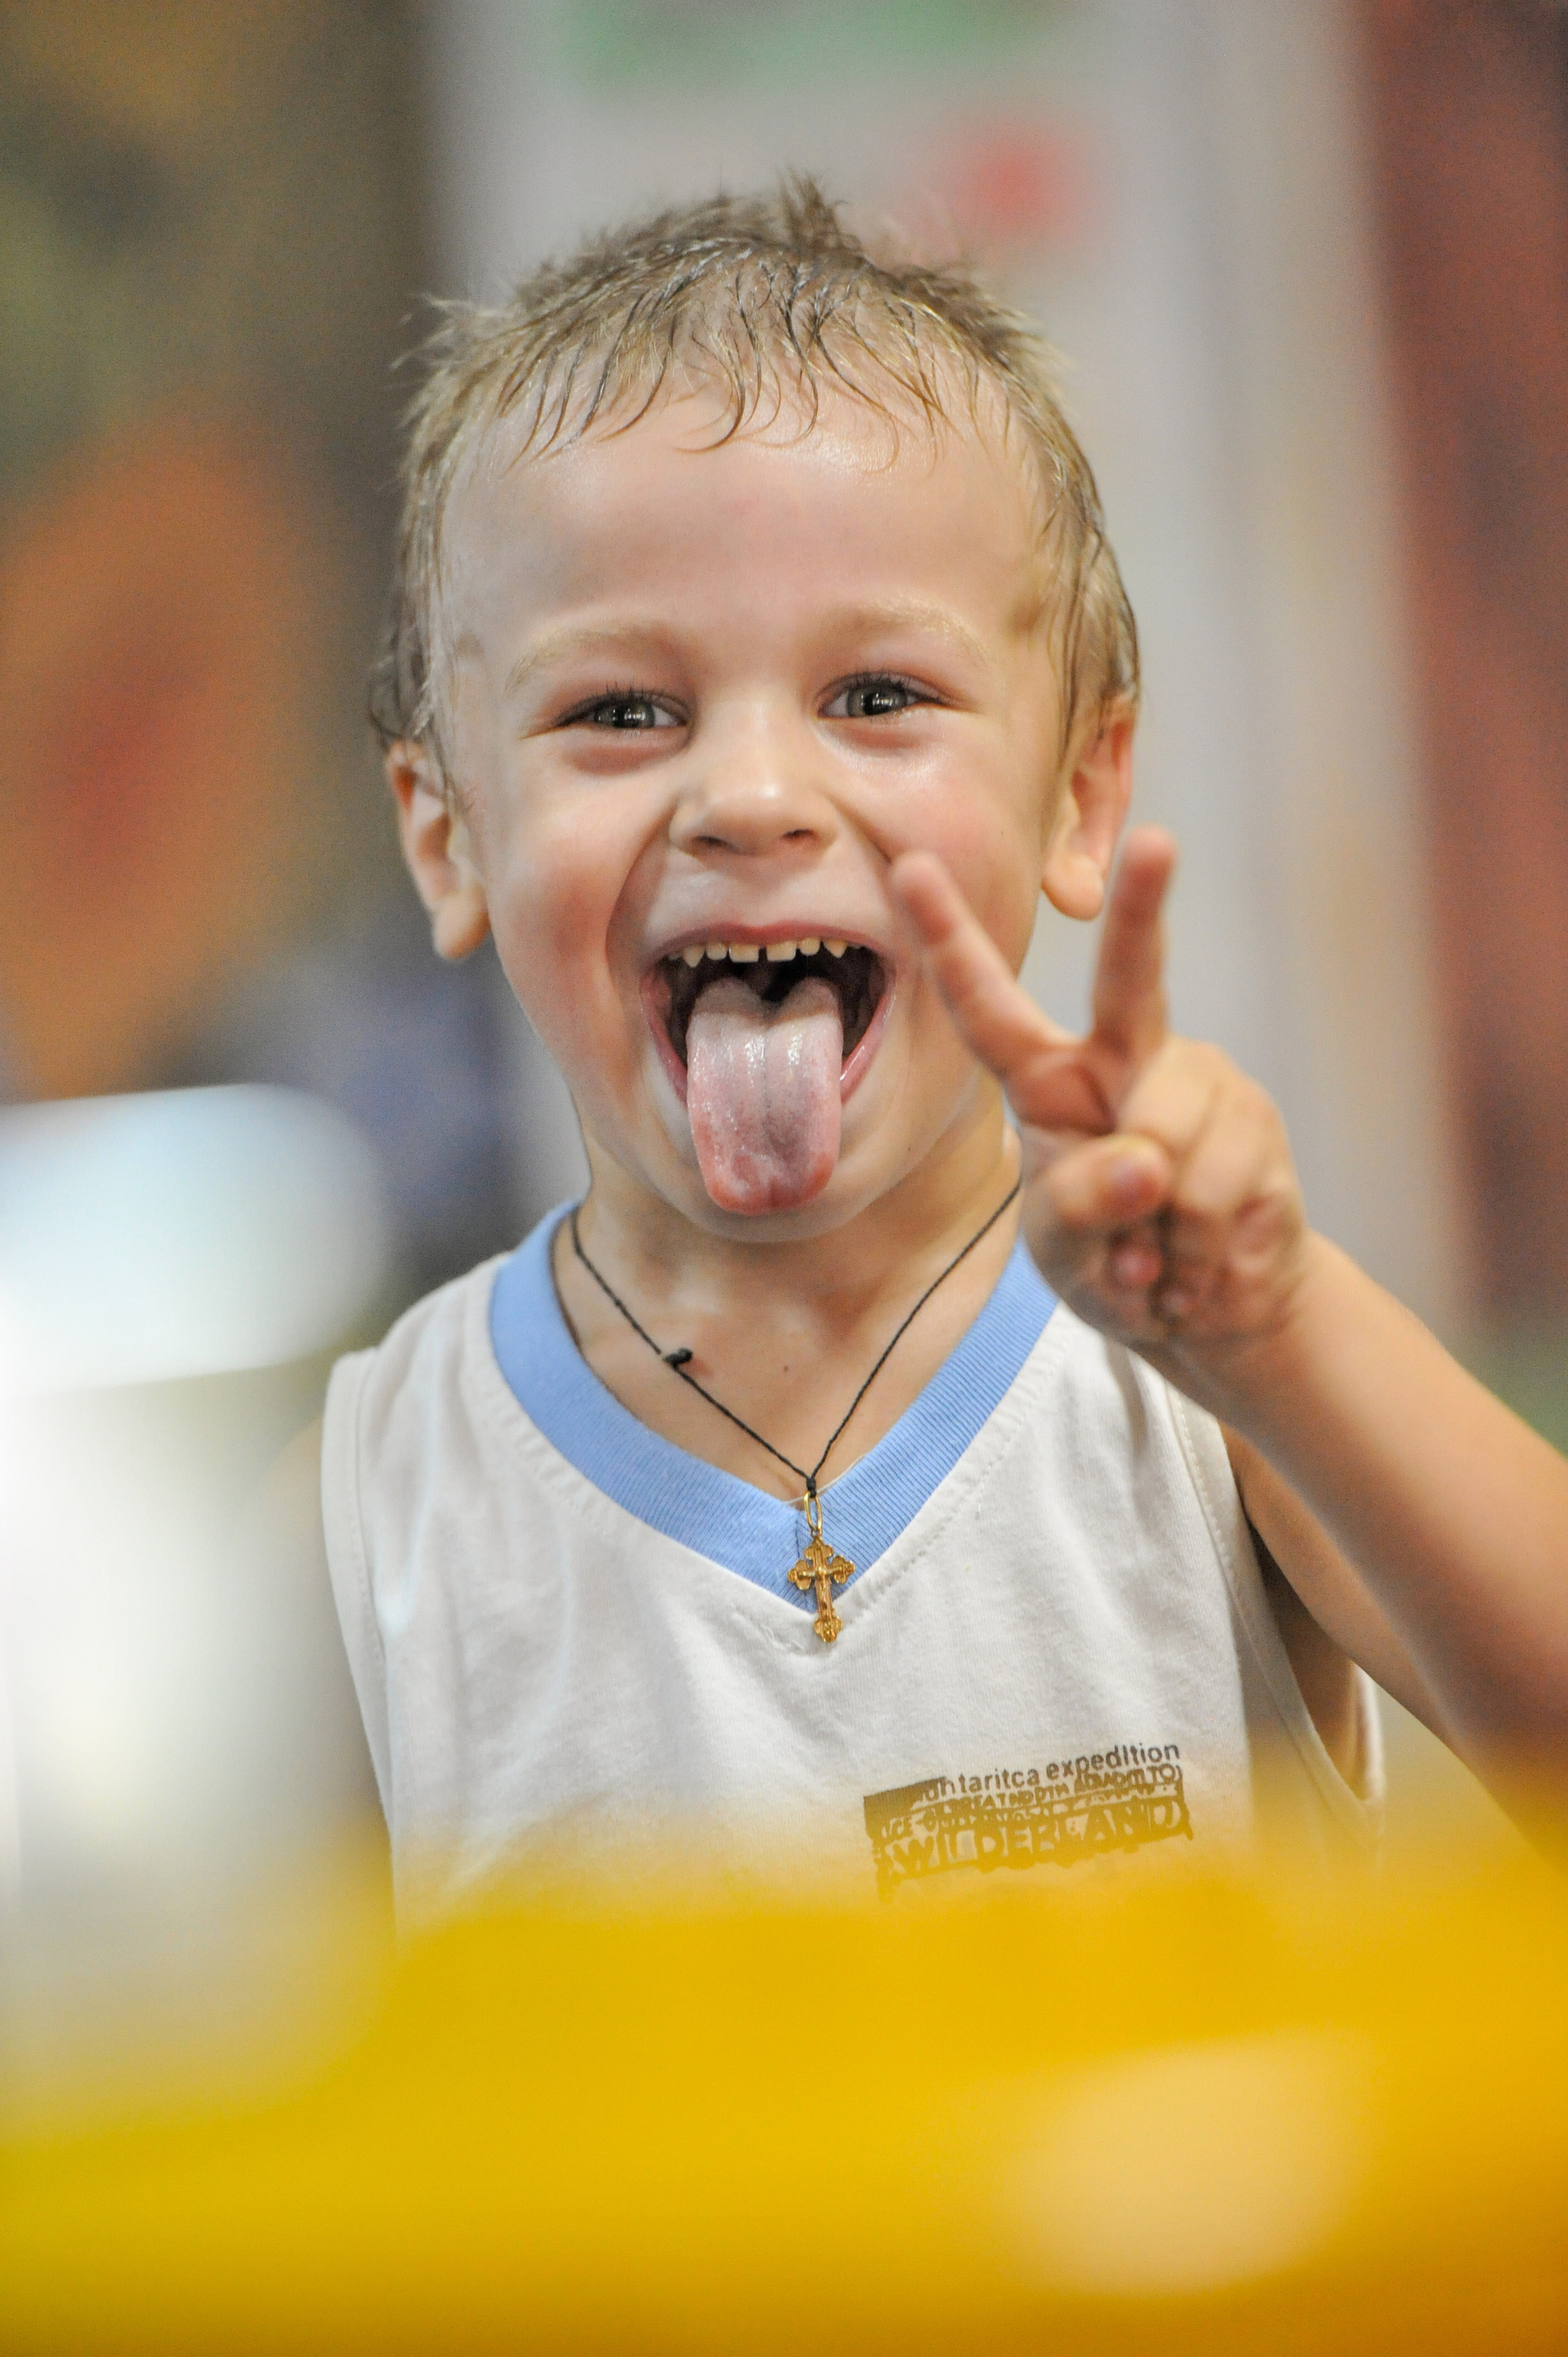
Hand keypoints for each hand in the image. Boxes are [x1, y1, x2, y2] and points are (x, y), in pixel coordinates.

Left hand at [891, 829, 1314, 1397]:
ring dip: (1156, 1229)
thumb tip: (1143, 1166)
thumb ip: (1080, 1211)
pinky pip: (1214, 1191)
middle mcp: (1126, 1058)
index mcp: (1049, 1079)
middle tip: (1155, 839)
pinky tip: (1199, 1264)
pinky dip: (1197, 1254)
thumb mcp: (1068, 1254)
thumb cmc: (1118, 1265)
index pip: (987, 1009)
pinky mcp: (1256, 1124)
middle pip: (1131, 976)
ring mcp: (1200, 1083)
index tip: (911, 868)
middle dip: (1142, 906)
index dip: (948, 940)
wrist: (1218, 1309)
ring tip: (1159, 1258)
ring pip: (1167, 1133)